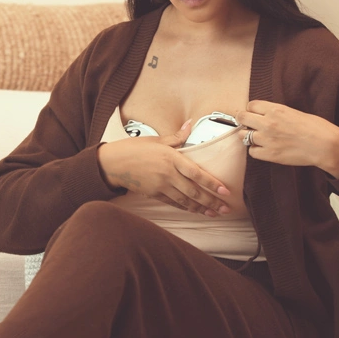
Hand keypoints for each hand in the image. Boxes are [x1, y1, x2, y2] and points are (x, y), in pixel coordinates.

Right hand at [98, 119, 232, 215]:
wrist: (113, 163)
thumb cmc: (134, 148)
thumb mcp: (157, 140)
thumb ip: (176, 136)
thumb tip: (190, 124)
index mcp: (171, 158)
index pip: (196, 173)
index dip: (212, 184)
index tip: (225, 191)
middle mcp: (168, 174)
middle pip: (194, 191)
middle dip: (212, 201)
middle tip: (226, 208)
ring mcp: (161, 186)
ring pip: (186, 200)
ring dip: (202, 208)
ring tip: (215, 213)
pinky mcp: (154, 194)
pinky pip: (174, 203)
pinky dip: (186, 207)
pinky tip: (196, 211)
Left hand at [236, 100, 338, 177]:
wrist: (325, 145)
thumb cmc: (316, 127)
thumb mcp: (294, 112)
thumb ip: (276, 112)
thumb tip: (264, 114)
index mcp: (275, 109)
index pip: (251, 105)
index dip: (252, 109)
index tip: (255, 113)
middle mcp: (268, 123)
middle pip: (242, 117)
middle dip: (244, 120)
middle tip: (248, 123)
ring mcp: (267, 140)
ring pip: (243, 136)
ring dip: (248, 135)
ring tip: (258, 137)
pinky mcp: (269, 155)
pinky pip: (252, 152)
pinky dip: (256, 150)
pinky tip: (264, 148)